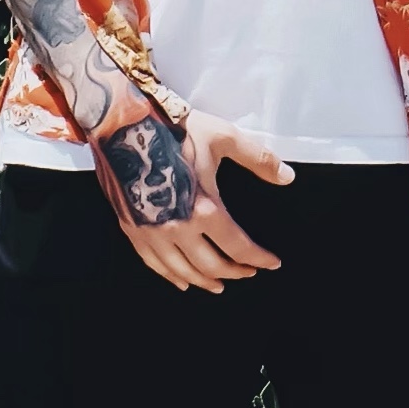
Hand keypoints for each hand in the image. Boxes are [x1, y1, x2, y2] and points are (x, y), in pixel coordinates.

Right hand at [99, 106, 291, 291]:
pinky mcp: (131, 228)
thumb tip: (286, 176)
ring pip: (181, 271)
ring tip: (218, 284)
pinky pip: (153, 264)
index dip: (258, 259)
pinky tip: (181, 280)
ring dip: (204, 281)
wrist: (123, 123)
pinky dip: (170, 276)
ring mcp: (151, 232)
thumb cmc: (173, 128)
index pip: (238, 247)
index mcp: (203, 208)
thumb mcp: (223, 137)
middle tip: (248, 272)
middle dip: (234, 272)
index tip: (271, 263)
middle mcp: (176, 227)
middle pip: (211, 266)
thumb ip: (258, 159)